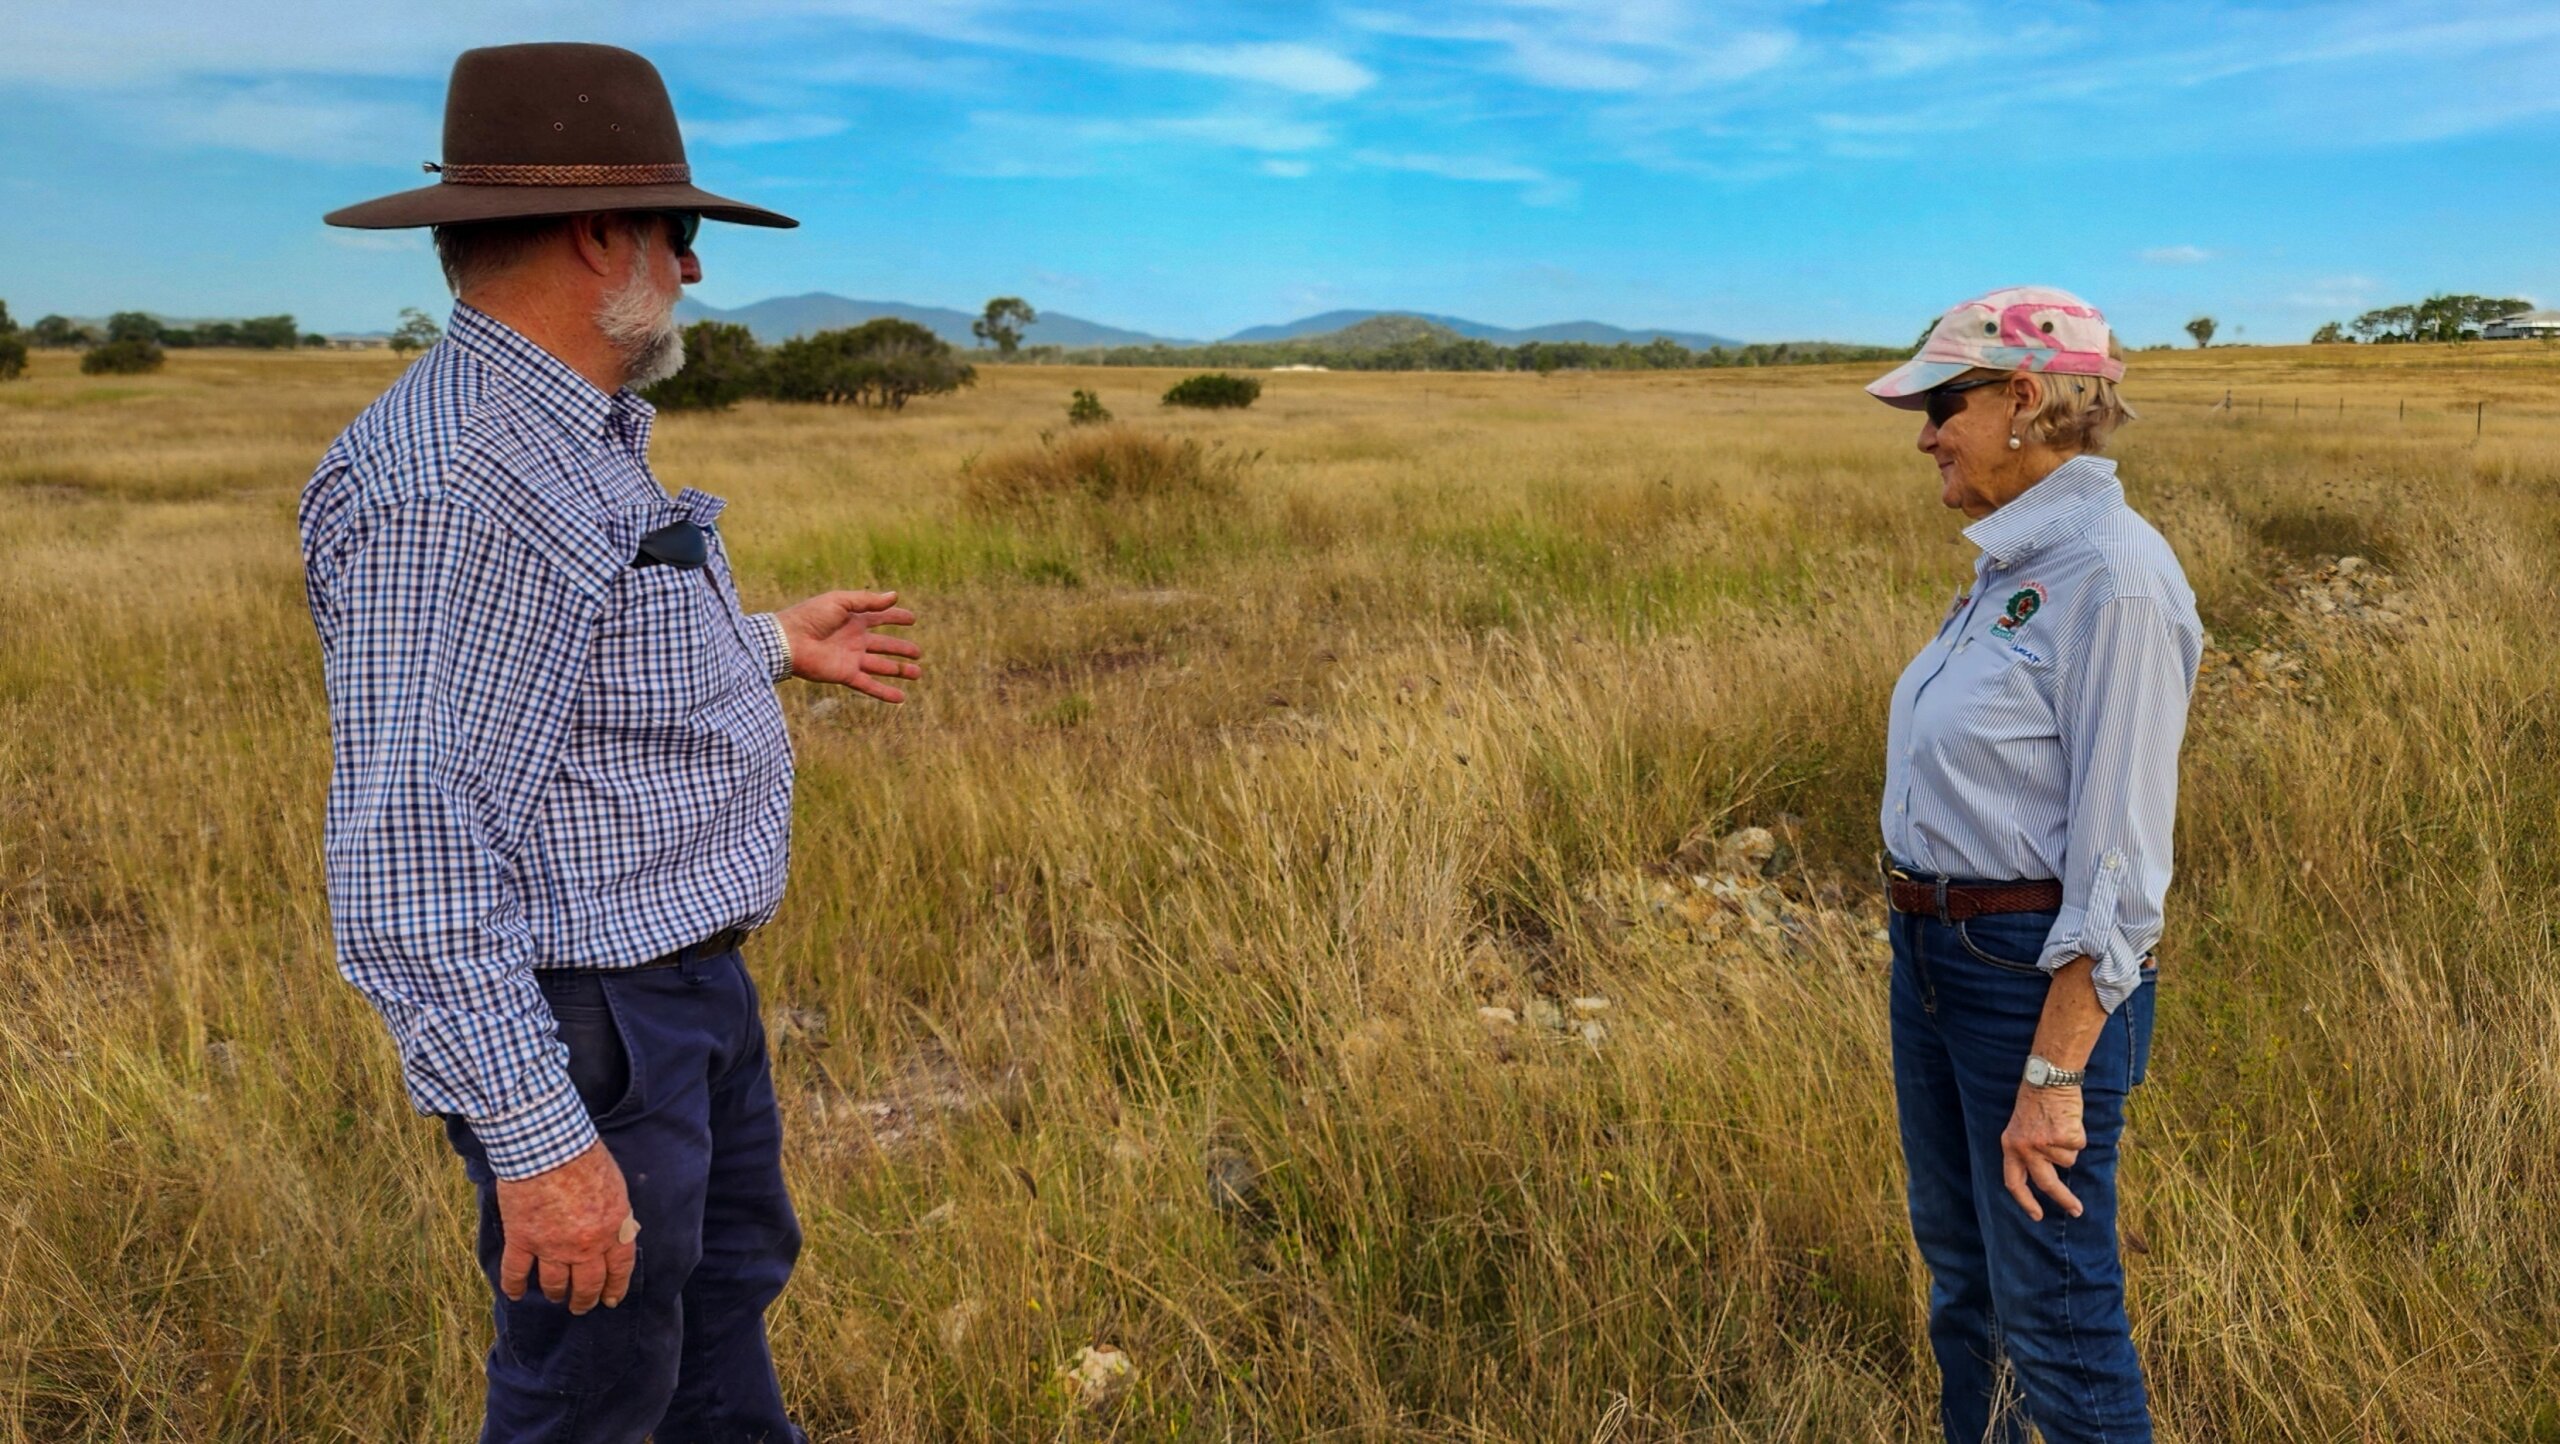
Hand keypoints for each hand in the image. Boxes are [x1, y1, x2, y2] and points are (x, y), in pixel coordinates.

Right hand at [493, 1140, 638, 1313]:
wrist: (549, 1148)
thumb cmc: (585, 1158)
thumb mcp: (616, 1187)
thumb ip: (616, 1215)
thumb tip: (620, 1231)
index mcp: (612, 1230)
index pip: (619, 1269)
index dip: (615, 1288)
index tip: (610, 1301)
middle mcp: (585, 1246)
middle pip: (587, 1283)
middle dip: (585, 1299)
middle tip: (581, 1306)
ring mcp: (552, 1246)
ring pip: (554, 1283)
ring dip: (556, 1294)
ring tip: (556, 1298)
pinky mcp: (522, 1240)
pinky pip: (516, 1272)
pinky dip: (514, 1286)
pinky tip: (515, 1294)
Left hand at [774, 590, 920, 702]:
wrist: (788, 641)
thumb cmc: (810, 616)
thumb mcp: (840, 601)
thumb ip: (868, 601)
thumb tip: (895, 596)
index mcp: (853, 619)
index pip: (880, 618)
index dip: (896, 617)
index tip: (912, 619)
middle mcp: (854, 640)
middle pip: (884, 645)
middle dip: (901, 648)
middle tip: (918, 653)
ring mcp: (851, 658)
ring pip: (882, 666)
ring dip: (899, 670)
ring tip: (917, 673)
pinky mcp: (846, 675)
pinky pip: (869, 685)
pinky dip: (885, 692)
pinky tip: (901, 698)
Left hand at [2000, 1083, 2086, 1220]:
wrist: (2047, 1078)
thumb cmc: (2036, 1101)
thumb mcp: (2022, 1128)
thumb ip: (2030, 1151)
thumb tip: (2048, 1175)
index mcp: (2010, 1146)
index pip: (2014, 1182)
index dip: (2024, 1201)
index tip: (2036, 1216)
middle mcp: (2025, 1148)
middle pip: (2046, 1183)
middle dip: (2063, 1200)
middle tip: (2077, 1211)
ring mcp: (2045, 1144)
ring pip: (2067, 1160)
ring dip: (2069, 1145)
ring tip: (2060, 1123)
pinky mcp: (2064, 1137)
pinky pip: (2079, 1145)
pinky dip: (2078, 1134)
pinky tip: (2068, 1119)